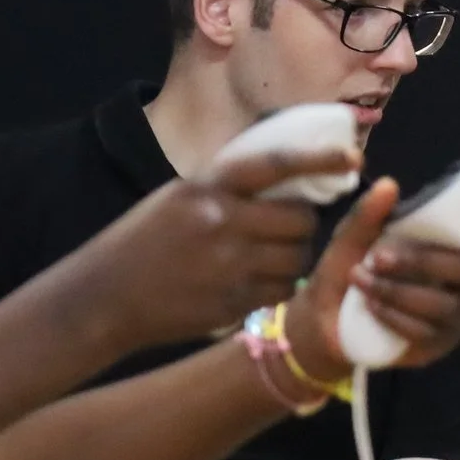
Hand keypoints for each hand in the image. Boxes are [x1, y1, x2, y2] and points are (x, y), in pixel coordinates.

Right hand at [64, 140, 356, 353]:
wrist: (106, 295)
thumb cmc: (144, 241)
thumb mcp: (179, 198)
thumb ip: (227, 189)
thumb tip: (286, 178)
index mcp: (206, 187)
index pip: (274, 165)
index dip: (318, 159)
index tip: (353, 158)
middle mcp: (221, 222)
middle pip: (299, 220)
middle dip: (301, 225)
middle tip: (286, 229)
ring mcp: (230, 265)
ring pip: (297, 257)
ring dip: (293, 256)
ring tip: (267, 257)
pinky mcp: (233, 301)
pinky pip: (283, 289)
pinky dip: (279, 285)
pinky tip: (256, 282)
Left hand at [285, 182, 459, 383]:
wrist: (325, 320)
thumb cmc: (351, 271)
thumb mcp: (352, 238)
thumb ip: (369, 214)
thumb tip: (390, 185)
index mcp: (452, 244)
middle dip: (421, 262)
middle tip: (378, 258)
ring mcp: (456, 315)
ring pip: (442, 304)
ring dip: (396, 291)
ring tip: (361, 280)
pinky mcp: (439, 345)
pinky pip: (424, 331)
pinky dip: (393, 315)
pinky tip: (370, 306)